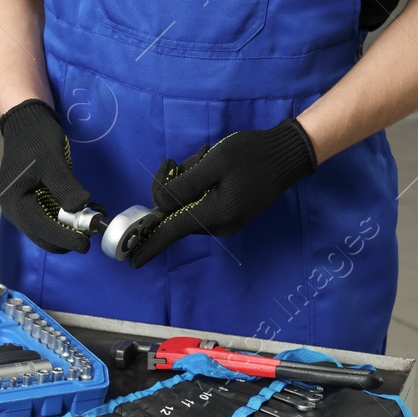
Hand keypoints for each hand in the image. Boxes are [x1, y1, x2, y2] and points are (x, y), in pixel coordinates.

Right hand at [0, 99, 92, 253]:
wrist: (25, 122)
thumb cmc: (36, 139)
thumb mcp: (52, 160)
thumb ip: (65, 187)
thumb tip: (81, 209)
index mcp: (15, 202)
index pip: (41, 229)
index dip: (65, 238)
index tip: (86, 244)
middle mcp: (14, 210)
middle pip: (43, 236)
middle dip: (68, 236)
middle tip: (93, 227)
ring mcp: (21, 208)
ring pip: (47, 230)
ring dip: (68, 228)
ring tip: (91, 214)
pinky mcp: (30, 203)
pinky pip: (48, 219)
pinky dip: (65, 219)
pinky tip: (81, 208)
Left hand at [129, 118, 317, 267]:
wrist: (286, 155)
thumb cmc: (251, 155)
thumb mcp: (213, 162)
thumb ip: (183, 185)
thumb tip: (160, 204)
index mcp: (215, 214)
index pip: (173, 232)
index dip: (149, 244)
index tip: (130, 261)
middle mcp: (219, 225)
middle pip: (176, 213)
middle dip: (171, 187)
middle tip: (177, 162)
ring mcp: (226, 222)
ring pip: (187, 205)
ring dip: (187, 182)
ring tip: (205, 160)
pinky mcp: (230, 215)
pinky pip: (201, 203)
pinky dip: (199, 185)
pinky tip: (211, 167)